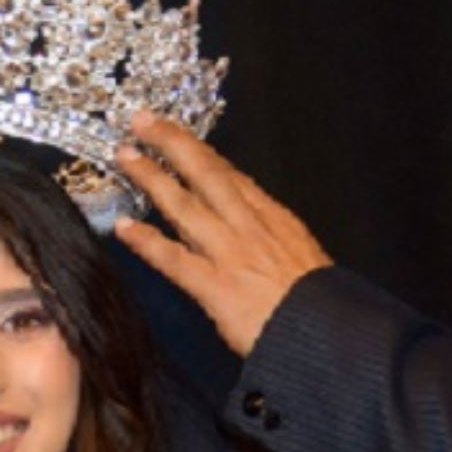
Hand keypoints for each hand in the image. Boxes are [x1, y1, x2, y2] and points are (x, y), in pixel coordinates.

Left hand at [113, 113, 331, 355]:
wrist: (328, 331)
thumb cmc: (322, 304)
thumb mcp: (308, 259)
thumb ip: (279, 245)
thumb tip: (262, 243)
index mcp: (275, 218)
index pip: (231, 176)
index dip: (201, 152)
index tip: (178, 135)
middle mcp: (249, 226)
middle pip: (206, 173)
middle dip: (172, 143)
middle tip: (142, 120)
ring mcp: (229, 252)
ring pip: (184, 204)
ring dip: (152, 178)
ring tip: (125, 157)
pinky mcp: (215, 285)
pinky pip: (173, 258)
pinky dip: (146, 241)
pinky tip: (122, 228)